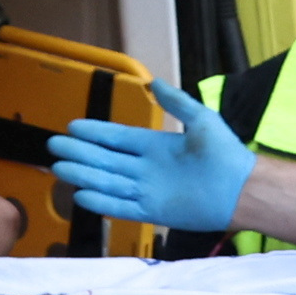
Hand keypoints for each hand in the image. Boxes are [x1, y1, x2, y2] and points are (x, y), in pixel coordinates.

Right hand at [49, 88, 253, 234]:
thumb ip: (176, 102)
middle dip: (80, 154)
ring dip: (83, 176)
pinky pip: (121, 207)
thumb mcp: (200, 119)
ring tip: (59, 170)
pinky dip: (102, 203)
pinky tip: (81, 196)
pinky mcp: (152, 211)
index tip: (72, 127)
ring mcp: (147, 190)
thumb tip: (153, 82)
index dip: (94, 133)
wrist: (241, 188)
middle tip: (54, 147)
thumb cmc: (225, 153)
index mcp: (154, 146)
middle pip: (105, 160)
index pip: (116, 138)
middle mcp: (145, 168)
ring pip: (107, 182)